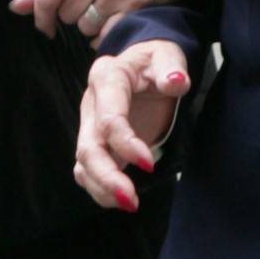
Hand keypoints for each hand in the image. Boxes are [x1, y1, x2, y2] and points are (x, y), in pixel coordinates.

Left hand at [11, 0, 190, 42]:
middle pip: (66, 15)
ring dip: (92, 25)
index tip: (46, 26)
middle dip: (75, 14)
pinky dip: (107, 34)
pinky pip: (107, 34)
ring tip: (106, 8)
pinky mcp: (135, 4)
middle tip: (91, 1)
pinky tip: (114, 21)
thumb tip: (17, 7)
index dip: (41, 18)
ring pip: (86, 27)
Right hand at [74, 43, 191, 210]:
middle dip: (106, 176)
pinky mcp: (96, 142)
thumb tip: (176, 82)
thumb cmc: (156, 61)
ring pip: (83, 164)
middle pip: (88, 147)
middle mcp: (92, 104)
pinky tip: (123, 199)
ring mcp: (90, 125)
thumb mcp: (167, 55)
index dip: (125, 144)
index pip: (108, 119)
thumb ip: (172, 67)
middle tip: (131, 199)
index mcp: (107, 78)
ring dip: (102, 188)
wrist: (144, 65)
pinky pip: (89, 171)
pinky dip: (102, 189)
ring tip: (130, 203)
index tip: (149, 164)